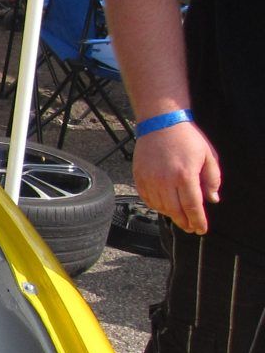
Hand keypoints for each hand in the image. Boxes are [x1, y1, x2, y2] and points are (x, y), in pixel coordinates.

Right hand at [133, 120, 220, 234]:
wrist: (161, 123)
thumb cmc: (186, 138)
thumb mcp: (208, 156)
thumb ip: (212, 179)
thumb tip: (212, 199)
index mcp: (185, 175)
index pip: (192, 206)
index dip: (198, 220)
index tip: (201, 229)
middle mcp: (165, 180)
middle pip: (174, 210)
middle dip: (184, 222)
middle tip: (191, 227)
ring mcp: (150, 179)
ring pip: (160, 206)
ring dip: (171, 214)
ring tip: (179, 215)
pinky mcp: (139, 176)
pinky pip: (147, 198)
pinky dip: (156, 205)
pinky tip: (164, 205)